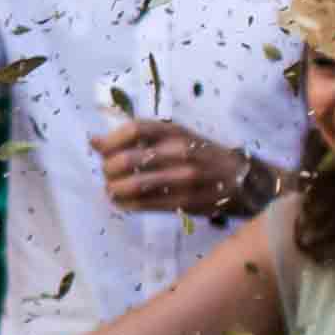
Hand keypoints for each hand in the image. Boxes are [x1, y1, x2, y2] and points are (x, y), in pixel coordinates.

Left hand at [90, 117, 262, 221]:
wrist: (240, 178)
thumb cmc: (200, 154)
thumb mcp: (174, 136)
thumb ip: (137, 137)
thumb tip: (93, 141)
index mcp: (174, 131)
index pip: (133, 129)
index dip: (110, 141)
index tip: (100, 149)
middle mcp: (179, 151)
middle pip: (128, 159)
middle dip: (109, 169)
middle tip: (107, 174)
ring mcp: (183, 178)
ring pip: (134, 185)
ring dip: (114, 190)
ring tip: (112, 190)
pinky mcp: (185, 202)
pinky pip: (146, 205)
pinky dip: (126, 204)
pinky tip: (122, 203)